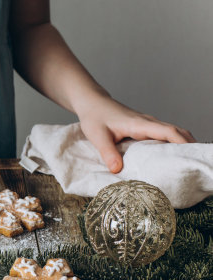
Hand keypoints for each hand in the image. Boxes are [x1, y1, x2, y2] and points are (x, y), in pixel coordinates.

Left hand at [78, 96, 194, 172]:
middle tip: (193, 164)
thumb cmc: (94, 117)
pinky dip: (173, 144)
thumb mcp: (98, 136)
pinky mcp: (144, 128)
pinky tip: (171, 158)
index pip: (168, 131)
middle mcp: (148, 123)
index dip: (181, 142)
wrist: (92, 103)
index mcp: (140, 124)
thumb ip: (108, 153)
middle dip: (189, 146)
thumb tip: (117, 170)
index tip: (191, 155)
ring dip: (182, 145)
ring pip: (173, 133)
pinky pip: (164, 135)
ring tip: (186, 164)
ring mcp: (148, 125)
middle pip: (177, 132)